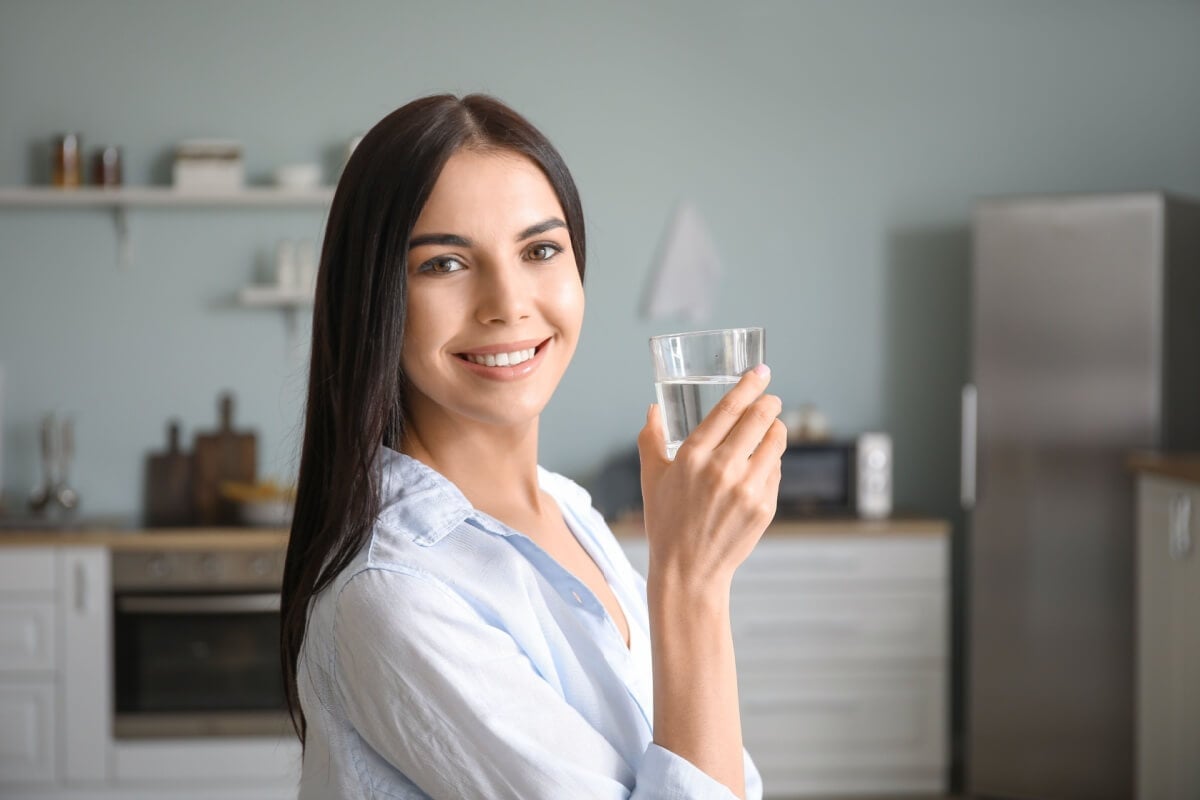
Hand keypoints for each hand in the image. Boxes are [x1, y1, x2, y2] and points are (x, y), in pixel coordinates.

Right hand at [637, 364, 787, 593]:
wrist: (688, 571)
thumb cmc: (666, 522)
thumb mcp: (652, 478)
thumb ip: (651, 439)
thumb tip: (652, 409)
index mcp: (693, 457)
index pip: (729, 408)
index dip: (748, 385)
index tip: (760, 372)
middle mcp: (722, 469)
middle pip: (759, 418)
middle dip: (769, 401)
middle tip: (771, 397)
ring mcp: (747, 489)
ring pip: (775, 441)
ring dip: (776, 428)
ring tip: (770, 428)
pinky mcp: (764, 506)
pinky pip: (776, 470)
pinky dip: (771, 460)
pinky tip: (760, 464)